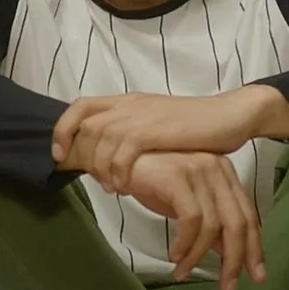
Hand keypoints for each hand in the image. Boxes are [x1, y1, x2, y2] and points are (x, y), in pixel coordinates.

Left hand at [53, 89, 274, 189]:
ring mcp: (142, 115)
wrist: (229, 115)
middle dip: (80, 154)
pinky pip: (123, 152)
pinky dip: (118, 171)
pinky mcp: (156, 130)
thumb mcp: (155, 124)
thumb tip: (108, 154)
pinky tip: (124, 187)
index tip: (59, 154)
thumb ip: (132, 133)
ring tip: (112, 187)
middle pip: (85, 125)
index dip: (63, 129)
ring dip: (101, 168)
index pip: (80, 106)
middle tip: (90, 179)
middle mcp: (129, 105)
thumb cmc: (194, 127)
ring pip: (102, 140)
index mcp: (127, 101)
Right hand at [117, 151, 266, 289]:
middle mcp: (217, 167)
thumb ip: (208, 223)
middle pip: (237, 222)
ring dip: (197, 256)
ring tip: (183, 272)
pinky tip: (174, 255)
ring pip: (213, 225)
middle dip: (234, 260)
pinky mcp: (177, 176)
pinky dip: (184, 243)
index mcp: (224, 173)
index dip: (254, 248)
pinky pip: (191, 219)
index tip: (255, 276)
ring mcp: (198, 169)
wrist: (113, 160)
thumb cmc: (148, 180)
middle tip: (228, 287)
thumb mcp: (184, 203)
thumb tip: (227, 253)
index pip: (248, 215)